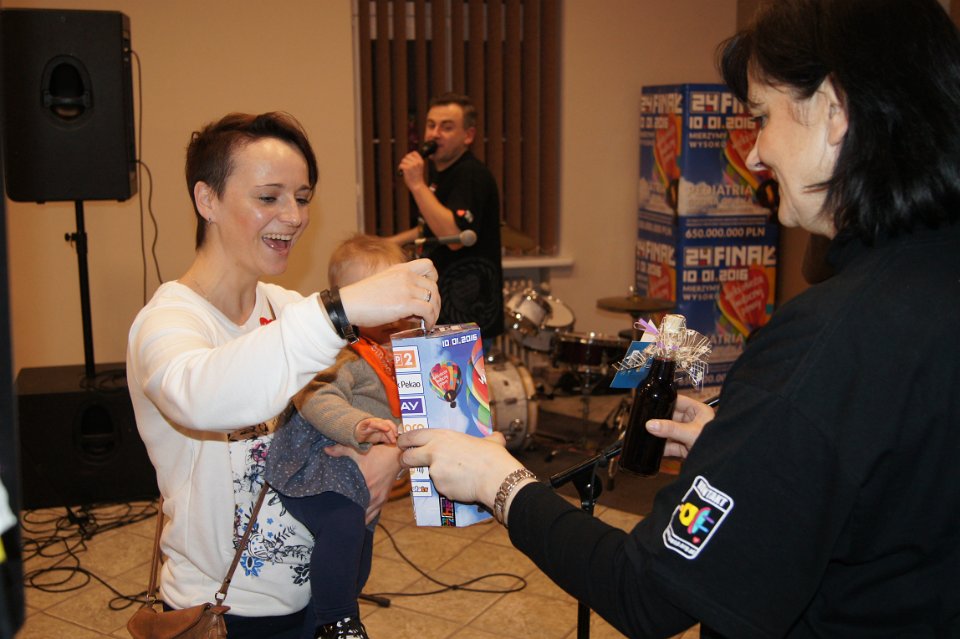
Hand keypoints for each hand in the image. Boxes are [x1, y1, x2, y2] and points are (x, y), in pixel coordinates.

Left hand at [325, 443, 400, 523]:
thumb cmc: (378, 453)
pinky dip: (367, 517)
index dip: (343, 512)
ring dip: (359, 519)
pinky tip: (360, 519)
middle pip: (359, 515)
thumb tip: (325, 450)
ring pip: (367, 517)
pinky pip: (375, 513)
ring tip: (348, 524)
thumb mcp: (359, 451)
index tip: (334, 516)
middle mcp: (373, 495)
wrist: (398, 456)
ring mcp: (379, 499)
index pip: (352, 505)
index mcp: (365, 485)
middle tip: (338, 522)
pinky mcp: (384, 499)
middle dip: (350, 518)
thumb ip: (341, 450)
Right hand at [339, 259, 439, 328]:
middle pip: (433, 286)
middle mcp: (406, 276)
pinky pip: (428, 311)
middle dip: (435, 301)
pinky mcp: (405, 304)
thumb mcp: (384, 283)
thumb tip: (415, 307)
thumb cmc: (362, 297)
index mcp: (400, 269)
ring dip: (434, 313)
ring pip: (433, 299)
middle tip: (430, 312)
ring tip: (429, 321)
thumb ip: (401, 289)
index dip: (433, 278)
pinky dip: (430, 320)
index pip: (428, 265)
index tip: (429, 291)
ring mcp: (406, 289)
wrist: (349, 304)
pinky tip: (426, 326)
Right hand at [355, 417, 396, 444]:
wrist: (358, 432)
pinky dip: (369, 422)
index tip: (397, 436)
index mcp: (382, 424)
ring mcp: (370, 422)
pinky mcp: (363, 425)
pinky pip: (366, 422)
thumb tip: (394, 442)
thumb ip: (387, 438)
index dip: (394, 429)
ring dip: (382, 425)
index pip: (390, 424)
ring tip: (387, 429)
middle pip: (385, 424)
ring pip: (377, 423)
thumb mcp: (380, 437)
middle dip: (390, 431)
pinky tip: (371, 424)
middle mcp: (377, 422)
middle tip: (393, 439)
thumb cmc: (370, 434)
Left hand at [397, 429, 515, 509]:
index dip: (405, 440)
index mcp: (442, 436)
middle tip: (408, 462)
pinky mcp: (440, 487)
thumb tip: (496, 437)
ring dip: (436, 476)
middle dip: (404, 460)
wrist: (495, 478)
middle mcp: (434, 452)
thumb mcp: (490, 441)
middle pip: (407, 456)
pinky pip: (442, 487)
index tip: (403, 443)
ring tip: (455, 475)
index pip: (413, 436)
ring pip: (428, 474)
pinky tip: (462, 485)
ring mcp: (435, 471)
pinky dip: (449, 487)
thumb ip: (487, 439)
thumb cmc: (493, 457)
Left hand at [398, 150, 425, 186]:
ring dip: (402, 165)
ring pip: (403, 160)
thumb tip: (407, 156)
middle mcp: (417, 162)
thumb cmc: (417, 177)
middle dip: (405, 161)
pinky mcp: (407, 168)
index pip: (414, 152)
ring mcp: (412, 165)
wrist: (417, 185)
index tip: (408, 160)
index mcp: (421, 161)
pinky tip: (401, 172)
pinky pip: (400, 165)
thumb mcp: (419, 167)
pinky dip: (399, 168)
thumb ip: (415, 161)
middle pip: (407, 156)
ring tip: (404, 170)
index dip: (410, 155)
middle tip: (405, 166)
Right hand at [644, 394, 713, 458]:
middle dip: (659, 422)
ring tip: (647, 434)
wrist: (720, 466)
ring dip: (659, 436)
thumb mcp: (691, 433)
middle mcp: (693, 421)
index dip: (665, 402)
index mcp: (698, 411)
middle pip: (671, 418)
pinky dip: (662, 448)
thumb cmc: (714, 444)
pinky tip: (653, 448)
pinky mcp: (685, 448)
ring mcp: (688, 435)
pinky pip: (670, 445)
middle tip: (646, 422)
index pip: (678, 401)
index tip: (650, 404)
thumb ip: (670, 429)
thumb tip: (650, 424)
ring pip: (669, 433)